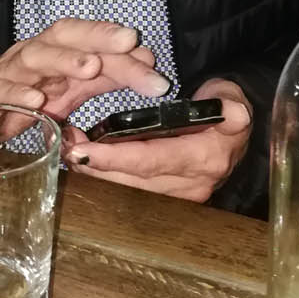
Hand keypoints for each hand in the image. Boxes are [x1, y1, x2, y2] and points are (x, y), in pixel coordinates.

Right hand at [0, 18, 168, 122]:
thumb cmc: (26, 98)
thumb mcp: (72, 88)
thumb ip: (108, 75)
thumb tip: (147, 59)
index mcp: (55, 50)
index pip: (85, 36)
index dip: (111, 36)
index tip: (141, 44)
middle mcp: (34, 54)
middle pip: (63, 35)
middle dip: (95, 37)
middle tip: (126, 43)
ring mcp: (9, 74)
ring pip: (34, 57)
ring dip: (63, 60)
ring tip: (90, 68)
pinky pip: (1, 92)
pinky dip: (18, 95)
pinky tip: (36, 102)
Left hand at [61, 79, 252, 202]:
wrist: (234, 130)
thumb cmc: (225, 105)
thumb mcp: (231, 98)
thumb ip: (229, 103)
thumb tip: (234, 111)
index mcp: (205, 158)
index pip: (151, 160)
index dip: (115, 157)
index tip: (82, 149)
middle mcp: (193, 185)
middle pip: (133, 181)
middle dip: (96, 166)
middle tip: (64, 149)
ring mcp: (181, 196)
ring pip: (129, 190)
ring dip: (97, 173)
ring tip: (69, 152)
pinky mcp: (171, 199)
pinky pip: (133, 190)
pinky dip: (108, 177)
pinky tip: (87, 162)